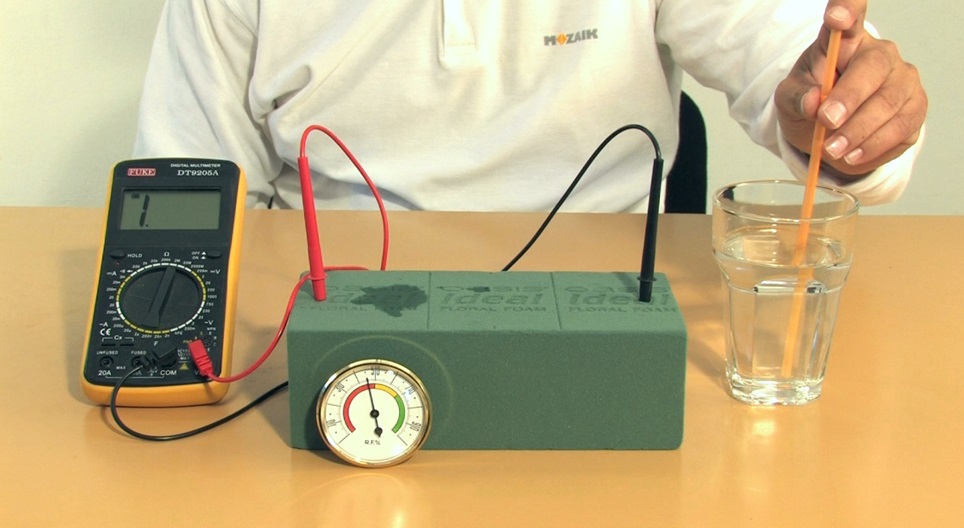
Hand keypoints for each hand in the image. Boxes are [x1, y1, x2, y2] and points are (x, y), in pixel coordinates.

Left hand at [775, 0, 926, 177]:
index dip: (847, 10)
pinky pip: (901, 128)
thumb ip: (796, 98)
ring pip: (888, 102)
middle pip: (872, 68)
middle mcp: (879, 55)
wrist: (829, 135)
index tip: (836, 16)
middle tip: (826, 122)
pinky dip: (873, 146)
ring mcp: (902, 80)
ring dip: (858, 131)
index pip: (850, 18)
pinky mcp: (914, 109)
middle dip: (848, 98)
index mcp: (844, 42)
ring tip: (833, 149)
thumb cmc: (810, 105)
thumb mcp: (789, 100)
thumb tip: (813, 103)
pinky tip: (852, 155)